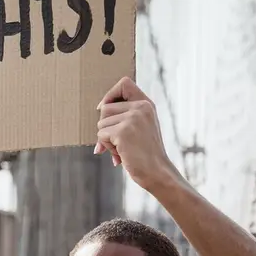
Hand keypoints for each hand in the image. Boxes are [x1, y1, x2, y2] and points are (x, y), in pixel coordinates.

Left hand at [94, 79, 178, 193]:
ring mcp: (133, 118)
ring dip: (107, 140)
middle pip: (105, 108)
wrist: (157, 172)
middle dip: (105, 127)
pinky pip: (101, 135)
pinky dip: (107, 147)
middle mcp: (141, 107)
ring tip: (123, 149)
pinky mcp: (123, 131)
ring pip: (101, 123)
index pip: (124, 83)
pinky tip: (121, 155)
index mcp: (146, 104)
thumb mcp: (140, 127)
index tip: (105, 108)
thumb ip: (125, 114)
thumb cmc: (146, 153)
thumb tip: (99, 108)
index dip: (111, 94)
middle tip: (117, 143)